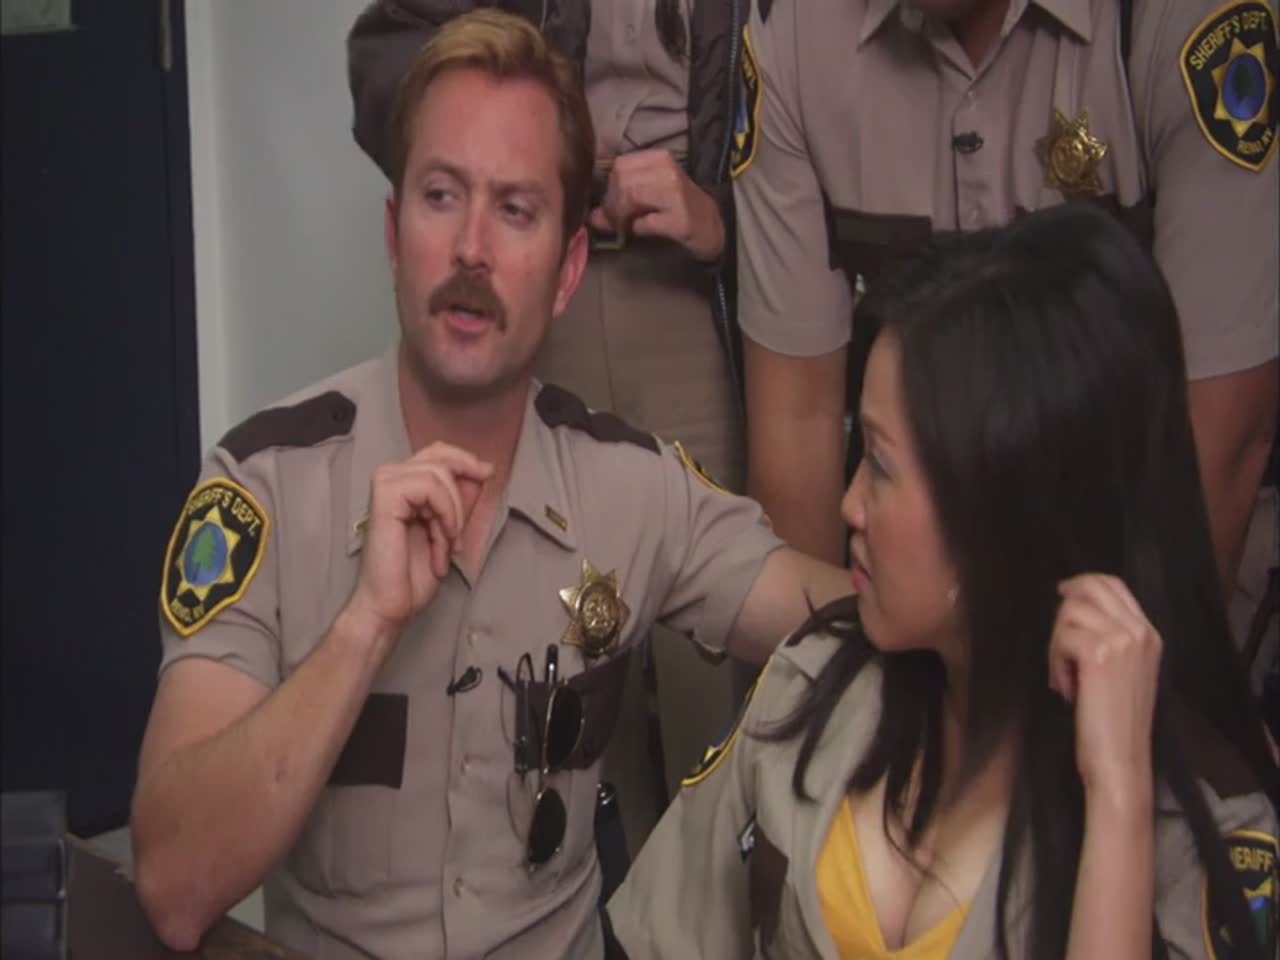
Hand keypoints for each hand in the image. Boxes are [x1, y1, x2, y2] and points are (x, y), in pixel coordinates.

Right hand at [347, 443, 492, 639]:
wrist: (393, 603)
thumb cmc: (413, 574)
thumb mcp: (449, 530)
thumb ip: (460, 500)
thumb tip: (481, 471)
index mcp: (404, 484)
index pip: (438, 452)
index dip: (465, 459)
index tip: (488, 473)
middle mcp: (391, 478)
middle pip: (439, 455)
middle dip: (461, 491)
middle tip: (459, 530)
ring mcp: (386, 484)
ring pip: (439, 473)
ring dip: (452, 513)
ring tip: (445, 544)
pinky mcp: (385, 495)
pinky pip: (430, 486)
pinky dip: (444, 513)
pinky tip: (439, 539)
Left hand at [589, 149, 724, 260]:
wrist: (712, 226)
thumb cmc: (677, 208)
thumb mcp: (649, 196)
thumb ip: (620, 200)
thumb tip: (592, 216)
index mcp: (659, 158)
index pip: (619, 165)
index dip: (608, 188)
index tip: (610, 207)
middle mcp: (667, 170)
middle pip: (622, 180)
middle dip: (612, 204)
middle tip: (616, 221)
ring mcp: (675, 194)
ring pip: (630, 196)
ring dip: (622, 217)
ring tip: (626, 227)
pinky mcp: (680, 219)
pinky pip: (645, 222)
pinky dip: (638, 229)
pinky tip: (642, 231)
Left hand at [1049, 575, 1161, 804]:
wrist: (1120, 760)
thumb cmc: (1114, 722)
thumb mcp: (1122, 671)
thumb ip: (1110, 638)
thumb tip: (1072, 607)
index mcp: (1150, 634)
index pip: (1114, 584)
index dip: (1083, 584)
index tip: (1064, 593)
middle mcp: (1141, 631)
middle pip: (1089, 588)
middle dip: (1064, 613)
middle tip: (1059, 646)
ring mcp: (1123, 640)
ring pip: (1070, 613)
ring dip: (1057, 645)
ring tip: (1066, 679)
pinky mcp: (1099, 654)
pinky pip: (1061, 638)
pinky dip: (1055, 663)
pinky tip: (1066, 688)